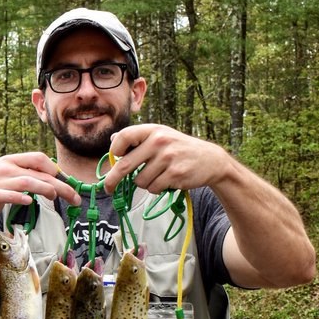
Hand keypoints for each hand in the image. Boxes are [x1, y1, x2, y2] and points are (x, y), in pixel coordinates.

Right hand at [0, 152, 77, 223]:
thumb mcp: (2, 172)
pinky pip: (6, 195)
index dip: (54, 168)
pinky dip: (18, 197)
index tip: (64, 181)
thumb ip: (22, 173)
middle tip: (75, 198)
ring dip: (45, 189)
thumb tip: (47, 177)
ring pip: (26, 182)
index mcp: (10, 161)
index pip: (38, 158)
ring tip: (56, 198)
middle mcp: (5, 169)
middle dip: (61, 185)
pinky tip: (28, 201)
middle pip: (39, 174)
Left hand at [105, 124, 230, 193]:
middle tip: (107, 189)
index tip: (115, 159)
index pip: (122, 137)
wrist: (210, 160)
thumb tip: (112, 140)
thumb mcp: (160, 136)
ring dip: (145, 183)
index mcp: (153, 130)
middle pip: (124, 165)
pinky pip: (153, 188)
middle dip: (112, 180)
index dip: (114, 151)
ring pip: (139, 181)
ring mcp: (168, 157)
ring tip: (158, 175)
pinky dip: (156, 188)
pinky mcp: (175, 173)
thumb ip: (137, 139)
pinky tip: (167, 180)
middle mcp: (159, 141)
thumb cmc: (179, 148)